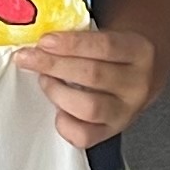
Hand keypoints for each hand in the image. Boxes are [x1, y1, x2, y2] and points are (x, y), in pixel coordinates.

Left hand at [15, 23, 161, 148]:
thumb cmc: (114, 51)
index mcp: (140, 52)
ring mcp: (126, 112)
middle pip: (93, 75)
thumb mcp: (109, 33)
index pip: (105, 46)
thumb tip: (41, 40)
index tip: (44, 41)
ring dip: (57, 92)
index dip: (71, 44)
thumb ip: (81, 35)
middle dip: (54, 65)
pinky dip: (65, 124)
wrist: (141, 74)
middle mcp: (137, 84)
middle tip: (29, 58)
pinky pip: (85, 136)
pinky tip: (57, 109)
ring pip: (89, 107)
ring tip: (45, 80)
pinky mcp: (112, 132)